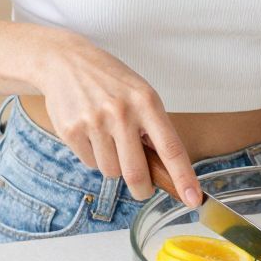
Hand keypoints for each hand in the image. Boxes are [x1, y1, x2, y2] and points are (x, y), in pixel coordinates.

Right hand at [34, 32, 200, 206]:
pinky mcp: (71, 131)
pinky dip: (93, 156)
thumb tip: (163, 171)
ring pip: (111, 172)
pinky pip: (90, 163)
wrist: (65, 62)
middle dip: (142, 190)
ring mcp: (94, 123)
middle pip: (137, 174)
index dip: (184, 177)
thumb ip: (152, 128)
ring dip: (113, 165)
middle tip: (143, 190)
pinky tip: (90, 133)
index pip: (171, 148)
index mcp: (147, 102)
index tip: (194, 199)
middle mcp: (121, 113)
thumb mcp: (140, 94)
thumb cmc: (111, 81)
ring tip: (107, 138)